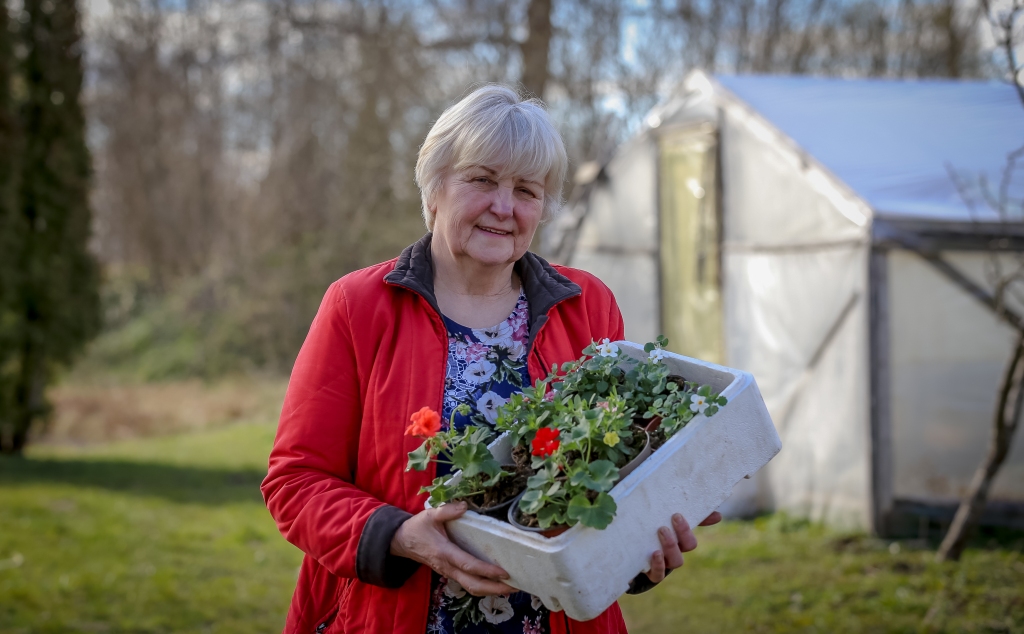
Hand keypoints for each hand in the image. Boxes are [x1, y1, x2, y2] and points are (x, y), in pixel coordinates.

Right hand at [390, 501, 515, 595]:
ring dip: (491, 590)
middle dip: (494, 588)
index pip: (469, 565)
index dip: (487, 570)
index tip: (504, 572)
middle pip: (473, 584)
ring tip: (510, 587)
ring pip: (471, 587)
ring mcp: (448, 572)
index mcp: (445, 552)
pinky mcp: (450, 573)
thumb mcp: (429, 515)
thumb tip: (464, 506)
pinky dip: (483, 587)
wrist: (402, 541)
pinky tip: (496, 583)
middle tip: (514, 586)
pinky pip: (468, 584)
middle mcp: (448, 567)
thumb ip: (447, 510)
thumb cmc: (417, 527)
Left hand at [644, 511, 721, 582]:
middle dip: (683, 532)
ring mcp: (663, 563)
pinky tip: (655, 553)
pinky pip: (658, 575)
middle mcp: (673, 552)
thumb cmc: (646, 532)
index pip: (693, 533)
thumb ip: (681, 513)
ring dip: (672, 546)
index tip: (686, 514)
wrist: (623, 555)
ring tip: (662, 530)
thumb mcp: (659, 519)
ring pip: (676, 561)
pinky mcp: (650, 573)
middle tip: (674, 516)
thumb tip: (716, 514)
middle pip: (688, 546)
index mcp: (678, 539)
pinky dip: (659, 565)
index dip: (698, 524)